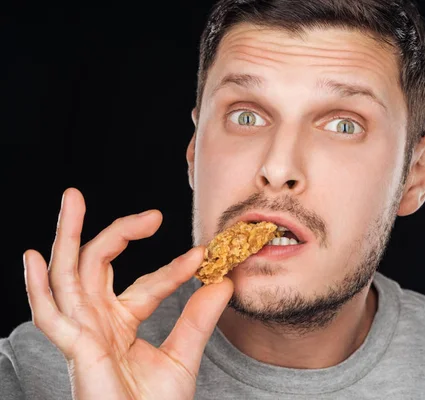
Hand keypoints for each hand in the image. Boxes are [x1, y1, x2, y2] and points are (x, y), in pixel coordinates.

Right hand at [23, 188, 232, 399]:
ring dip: (67, 236)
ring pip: (68, 277)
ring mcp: (83, 334)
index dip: (172, 269)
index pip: (145, 284)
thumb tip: (224, 281)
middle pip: (94, 266)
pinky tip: (34, 256)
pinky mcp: (76, 350)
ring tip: (72, 199)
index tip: (203, 256)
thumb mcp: (183, 355)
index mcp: (120, 324)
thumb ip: (199, 317)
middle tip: (136, 208)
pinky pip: (50, 316)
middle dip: (109, 230)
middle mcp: (97, 323)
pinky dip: (38, 287)